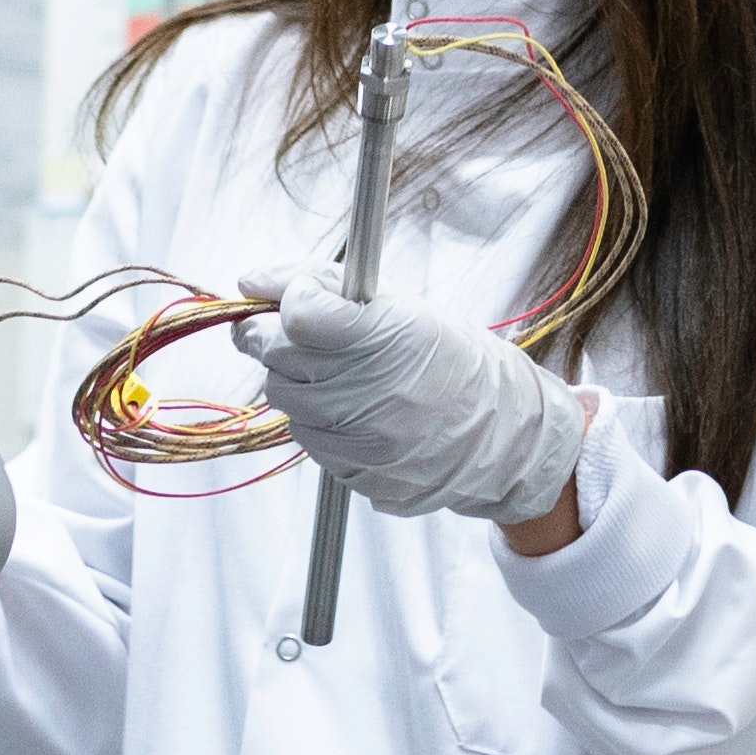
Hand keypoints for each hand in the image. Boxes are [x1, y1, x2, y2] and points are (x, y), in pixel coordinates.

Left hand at [253, 282, 589, 537]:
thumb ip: (325, 286)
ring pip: (284, 399)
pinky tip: (354, 410)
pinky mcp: (355, 475)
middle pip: (277, 355)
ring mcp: (361, 441)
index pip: (300, 312)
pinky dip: (318, 420)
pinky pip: (307, 439)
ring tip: (342, 373)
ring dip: (298, 380)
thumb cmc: (454, 362)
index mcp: (389, 338)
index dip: (290, 297)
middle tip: (303, 330)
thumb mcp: (405, 308)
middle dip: (278, 335)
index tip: (302, 296)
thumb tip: (252, 280)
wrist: (503, 434)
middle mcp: (371, 393)